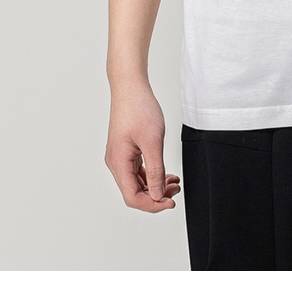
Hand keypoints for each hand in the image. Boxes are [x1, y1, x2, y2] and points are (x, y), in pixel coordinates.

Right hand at [105, 81, 179, 211]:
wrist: (130, 87)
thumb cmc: (139, 108)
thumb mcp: (152, 141)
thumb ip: (155, 170)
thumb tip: (157, 194)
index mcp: (118, 163)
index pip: (132, 197)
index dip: (152, 204)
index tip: (170, 202)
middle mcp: (116, 162)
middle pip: (134, 192)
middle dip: (156, 195)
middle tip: (176, 191)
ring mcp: (120, 156)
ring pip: (137, 182)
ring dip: (155, 185)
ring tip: (174, 183)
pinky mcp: (126, 150)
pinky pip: (138, 170)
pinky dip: (152, 174)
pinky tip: (166, 173)